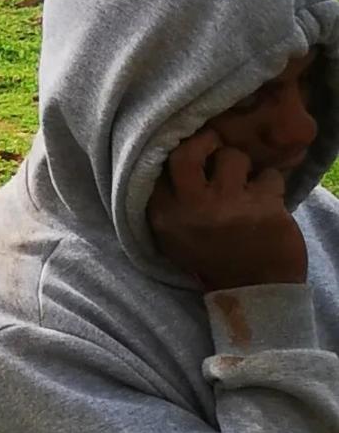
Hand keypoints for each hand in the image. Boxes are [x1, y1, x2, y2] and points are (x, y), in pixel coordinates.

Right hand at [148, 132, 306, 290]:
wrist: (254, 291)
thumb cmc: (213, 259)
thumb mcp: (174, 237)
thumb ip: (168, 203)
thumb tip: (171, 153)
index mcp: (165, 216)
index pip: (159, 166)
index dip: (177, 150)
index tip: (192, 153)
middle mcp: (192, 209)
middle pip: (188, 152)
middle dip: (206, 141)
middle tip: (216, 144)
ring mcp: (228, 206)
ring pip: (234, 157)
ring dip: (244, 168)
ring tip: (246, 186)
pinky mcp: (263, 206)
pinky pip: (269, 175)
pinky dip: (271, 186)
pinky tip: (267, 203)